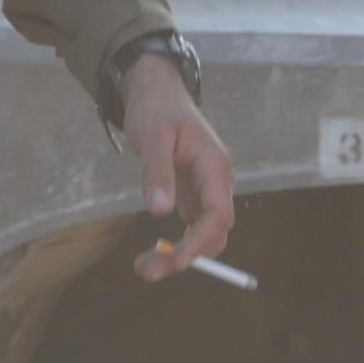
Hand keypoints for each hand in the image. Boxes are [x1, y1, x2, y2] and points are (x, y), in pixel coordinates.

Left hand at [121, 50, 235, 280]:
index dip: (201, 242)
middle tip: (147, 270)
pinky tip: (154, 252)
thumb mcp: (152, 137)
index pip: (218, 214)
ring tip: (144, 266)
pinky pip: (192, 226)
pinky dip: (176, 244)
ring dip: (180, 255)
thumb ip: (157, 173)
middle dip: (187, 256)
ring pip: (203, 233)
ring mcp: (205, 189)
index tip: (177, 261)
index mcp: (214, 167)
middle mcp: (215, 182)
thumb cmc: (156, 109)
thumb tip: (159, 211)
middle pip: (214, 232)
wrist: (156, 92)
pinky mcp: (191, 193)